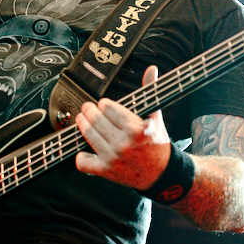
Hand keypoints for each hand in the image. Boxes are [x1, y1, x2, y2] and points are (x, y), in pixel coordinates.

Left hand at [74, 65, 170, 189]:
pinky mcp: (106, 171)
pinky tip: (85, 149)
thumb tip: (151, 70)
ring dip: (82, 125)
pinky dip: (81, 156)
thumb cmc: (158, 144)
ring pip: (87, 135)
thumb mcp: (156, 117)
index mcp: (136, 128)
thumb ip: (150, 92)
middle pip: (94, 119)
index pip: (107, 107)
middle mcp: (123, 143)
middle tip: (88, 109)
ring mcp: (113, 158)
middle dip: (89, 111)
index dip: (104, 104)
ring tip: (82, 121)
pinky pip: (83, 161)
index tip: (104, 105)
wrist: (162, 174)